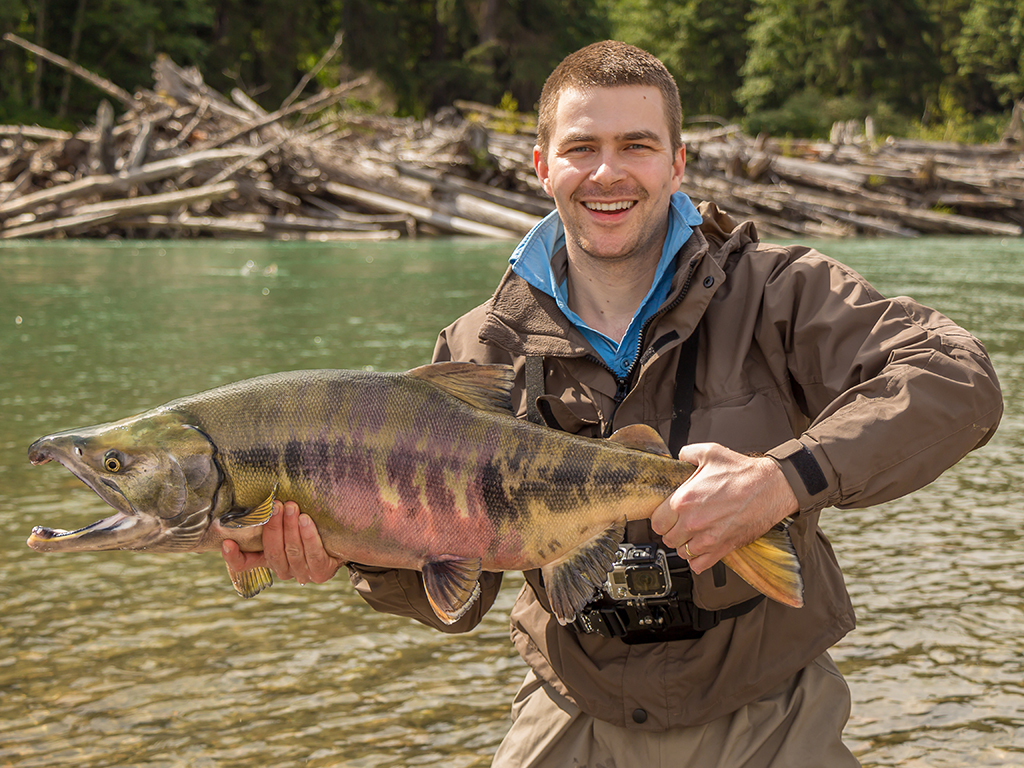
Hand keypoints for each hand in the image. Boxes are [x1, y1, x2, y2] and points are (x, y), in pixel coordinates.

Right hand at [221, 500, 342, 583]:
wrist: (339, 542)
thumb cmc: (307, 527)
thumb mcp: (287, 523)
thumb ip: (273, 516)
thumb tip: (263, 493)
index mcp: (268, 559)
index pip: (244, 564)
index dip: (234, 557)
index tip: (227, 542)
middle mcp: (282, 569)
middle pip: (272, 551)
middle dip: (273, 527)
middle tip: (275, 505)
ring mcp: (301, 573)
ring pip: (292, 551)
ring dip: (291, 528)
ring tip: (292, 507)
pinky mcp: (321, 572)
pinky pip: (313, 555)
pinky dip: (309, 537)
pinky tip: (306, 521)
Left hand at [650, 443, 798, 573]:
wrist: (771, 487)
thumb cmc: (744, 472)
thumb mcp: (710, 452)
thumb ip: (687, 454)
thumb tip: (679, 458)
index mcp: (684, 500)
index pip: (656, 521)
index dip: (661, 517)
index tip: (667, 514)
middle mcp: (693, 522)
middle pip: (667, 539)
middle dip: (672, 531)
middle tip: (680, 522)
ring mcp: (708, 539)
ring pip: (682, 553)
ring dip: (684, 544)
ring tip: (692, 533)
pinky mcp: (723, 549)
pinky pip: (699, 565)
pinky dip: (698, 559)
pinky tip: (702, 546)